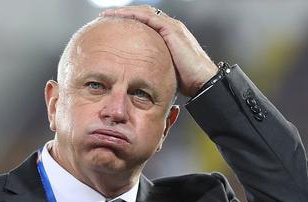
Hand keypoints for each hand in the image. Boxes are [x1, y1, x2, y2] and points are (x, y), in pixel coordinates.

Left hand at [100, 5, 217, 96]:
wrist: (202, 82)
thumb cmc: (186, 83)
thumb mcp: (163, 72)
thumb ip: (151, 69)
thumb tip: (136, 79)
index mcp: (168, 37)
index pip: (144, 24)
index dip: (128, 23)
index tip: (111, 28)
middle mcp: (170, 28)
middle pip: (142, 15)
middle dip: (123, 15)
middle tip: (105, 17)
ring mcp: (171, 27)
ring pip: (143, 13)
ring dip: (124, 12)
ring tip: (107, 14)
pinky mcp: (171, 30)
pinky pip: (148, 17)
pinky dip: (132, 15)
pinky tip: (118, 16)